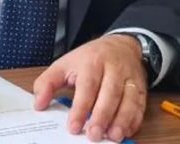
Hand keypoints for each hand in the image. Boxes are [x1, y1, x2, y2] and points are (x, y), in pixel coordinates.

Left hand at [33, 35, 147, 141]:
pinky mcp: (141, 88)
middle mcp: (113, 69)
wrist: (121, 45)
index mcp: (92, 61)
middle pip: (110, 94)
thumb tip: (38, 105)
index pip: (87, 86)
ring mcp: (130, 78)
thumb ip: (47, 83)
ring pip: (129, 100)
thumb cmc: (90, 58)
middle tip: (93, 135)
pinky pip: (140, 105)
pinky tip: (126, 131)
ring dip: (121, 120)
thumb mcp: (64, 64)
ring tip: (112, 136)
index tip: (73, 127)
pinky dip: (135, 120)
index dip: (80, 108)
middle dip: (102, 116)